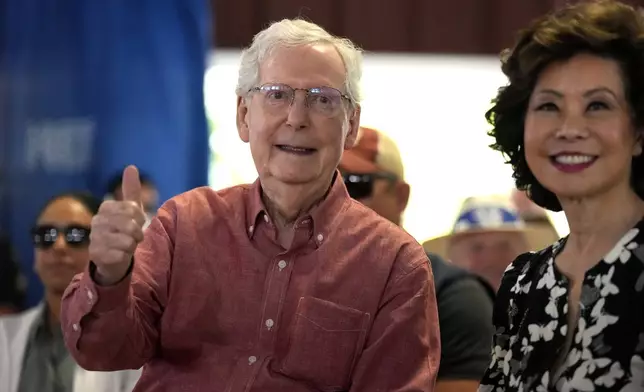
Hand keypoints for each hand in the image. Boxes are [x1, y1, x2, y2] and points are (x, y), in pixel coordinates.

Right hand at [90, 165, 146, 284]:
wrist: (113, 257)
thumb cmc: (124, 230)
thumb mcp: (131, 210)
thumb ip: (131, 190)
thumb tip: (131, 166)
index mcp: (105, 207)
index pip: (133, 209)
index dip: (140, 219)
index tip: (137, 223)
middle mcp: (97, 221)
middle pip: (130, 226)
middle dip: (138, 234)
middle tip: (134, 237)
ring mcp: (94, 238)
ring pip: (127, 241)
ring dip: (132, 245)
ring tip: (126, 246)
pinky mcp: (95, 255)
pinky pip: (121, 255)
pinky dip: (125, 256)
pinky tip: (119, 255)